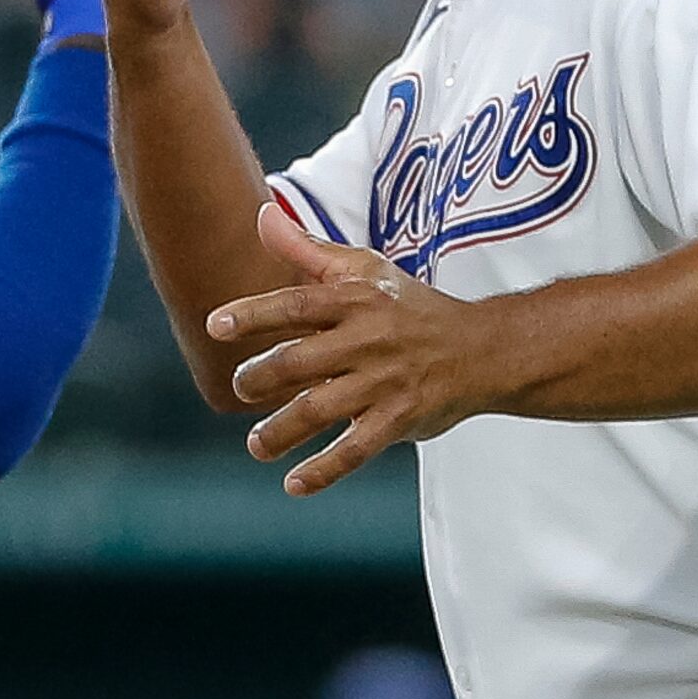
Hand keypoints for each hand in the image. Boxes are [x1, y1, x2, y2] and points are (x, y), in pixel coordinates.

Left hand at [207, 201, 484, 494]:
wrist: (482, 349)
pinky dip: (324, 470)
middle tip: (240, 387)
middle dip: (260, 378)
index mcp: (354, 300)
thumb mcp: (364, 269)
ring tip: (256, 446)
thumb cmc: (409, 306)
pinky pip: (355, 450)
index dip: (253, 314)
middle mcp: (367, 340)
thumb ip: (307, 249)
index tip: (214, 326)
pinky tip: (294, 484)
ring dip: (280, 432)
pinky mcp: (399, 420)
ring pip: (320, 410)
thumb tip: (261, 214)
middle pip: (299, 361)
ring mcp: (383, 383)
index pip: (296, 305)